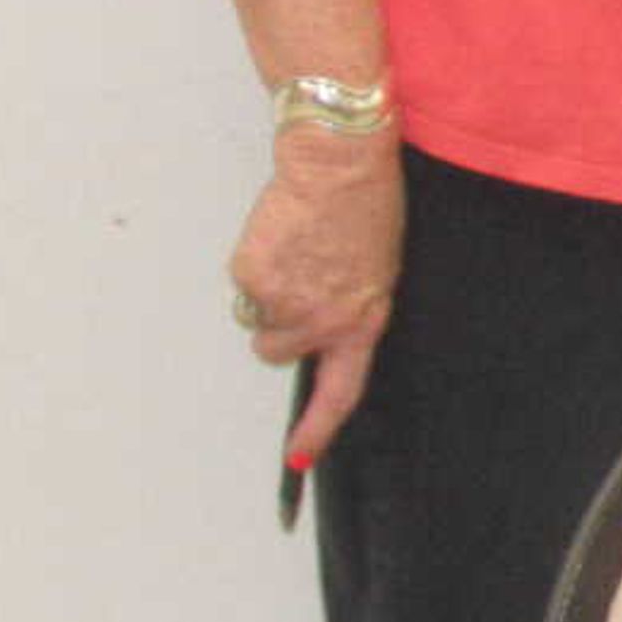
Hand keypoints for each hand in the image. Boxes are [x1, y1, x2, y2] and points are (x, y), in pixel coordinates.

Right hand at [230, 129, 403, 469]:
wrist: (340, 162)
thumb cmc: (366, 205)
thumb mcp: (377, 267)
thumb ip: (349, 308)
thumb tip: (318, 330)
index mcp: (362, 320)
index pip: (340, 390)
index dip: (318, 429)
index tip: (298, 459)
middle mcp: (322, 321)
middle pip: (277, 350)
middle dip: (282, 323)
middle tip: (301, 279)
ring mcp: (284, 302)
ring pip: (257, 319)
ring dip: (268, 294)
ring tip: (296, 251)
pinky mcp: (253, 278)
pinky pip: (244, 287)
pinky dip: (255, 266)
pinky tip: (280, 235)